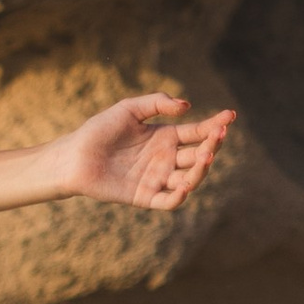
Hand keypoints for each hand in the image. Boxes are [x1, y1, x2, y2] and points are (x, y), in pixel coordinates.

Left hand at [55, 91, 235, 209]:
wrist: (73, 157)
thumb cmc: (98, 131)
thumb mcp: (128, 109)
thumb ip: (157, 103)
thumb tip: (187, 106)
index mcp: (165, 137)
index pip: (198, 132)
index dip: (215, 125)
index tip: (230, 116)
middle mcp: (166, 159)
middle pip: (198, 155)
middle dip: (211, 145)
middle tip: (217, 135)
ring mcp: (157, 179)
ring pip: (190, 178)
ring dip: (201, 169)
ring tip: (206, 155)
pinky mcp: (145, 197)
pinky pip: (169, 201)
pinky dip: (180, 195)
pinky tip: (186, 183)